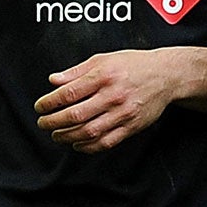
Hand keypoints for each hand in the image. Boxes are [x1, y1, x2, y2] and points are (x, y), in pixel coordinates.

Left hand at [36, 48, 188, 152]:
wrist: (166, 76)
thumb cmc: (133, 65)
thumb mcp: (103, 59)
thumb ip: (76, 71)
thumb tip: (53, 81)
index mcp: (104, 76)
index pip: (68, 94)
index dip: (49, 103)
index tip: (40, 107)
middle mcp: (113, 96)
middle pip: (75, 115)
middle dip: (53, 122)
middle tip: (43, 123)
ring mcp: (123, 113)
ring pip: (89, 132)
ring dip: (67, 136)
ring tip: (57, 135)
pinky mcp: (132, 127)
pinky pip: (106, 142)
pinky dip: (88, 146)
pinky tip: (77, 144)